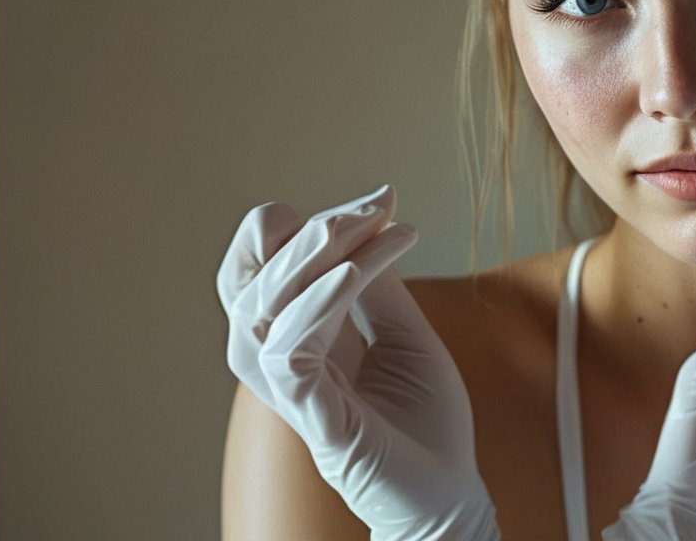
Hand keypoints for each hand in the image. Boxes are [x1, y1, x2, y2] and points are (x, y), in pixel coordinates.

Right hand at [216, 184, 500, 540]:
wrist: (450, 493)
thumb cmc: (425, 420)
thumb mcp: (407, 335)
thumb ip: (377, 287)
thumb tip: (365, 223)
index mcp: (299, 338)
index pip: (264, 269)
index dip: (299, 228)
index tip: (375, 202)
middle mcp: (282, 362)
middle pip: (245, 282)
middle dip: (299, 232)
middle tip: (371, 205)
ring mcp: (292, 392)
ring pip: (261, 310)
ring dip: (310, 257)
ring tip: (360, 225)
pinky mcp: (314, 419)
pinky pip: (289, 353)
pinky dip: (316, 306)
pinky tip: (349, 275)